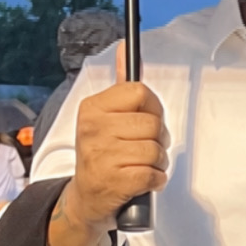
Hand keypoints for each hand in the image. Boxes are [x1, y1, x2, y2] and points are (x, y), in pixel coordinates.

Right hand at [64, 43, 168, 229]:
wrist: (86, 198)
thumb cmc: (102, 154)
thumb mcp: (104, 117)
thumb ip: (121, 85)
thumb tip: (126, 47)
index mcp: (92, 108)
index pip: (139, 92)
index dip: (153, 108)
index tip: (148, 119)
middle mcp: (93, 128)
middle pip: (153, 124)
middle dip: (159, 140)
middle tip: (144, 149)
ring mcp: (102, 155)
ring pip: (156, 150)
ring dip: (158, 162)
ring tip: (142, 165)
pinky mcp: (114, 181)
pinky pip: (153, 174)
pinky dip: (156, 180)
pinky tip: (144, 180)